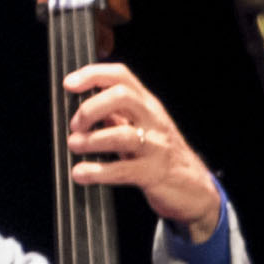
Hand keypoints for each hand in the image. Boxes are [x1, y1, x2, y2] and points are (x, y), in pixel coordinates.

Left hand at [65, 65, 220, 229]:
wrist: (194, 188)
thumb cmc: (161, 156)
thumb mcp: (141, 127)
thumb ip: (116, 115)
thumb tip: (82, 107)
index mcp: (147, 105)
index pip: (121, 76)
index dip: (93, 75)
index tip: (69, 84)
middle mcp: (153, 120)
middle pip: (123, 96)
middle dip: (91, 108)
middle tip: (75, 125)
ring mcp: (155, 147)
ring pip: (123, 135)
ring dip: (92, 140)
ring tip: (75, 145)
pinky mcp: (153, 173)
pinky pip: (123, 170)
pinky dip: (97, 171)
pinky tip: (81, 173)